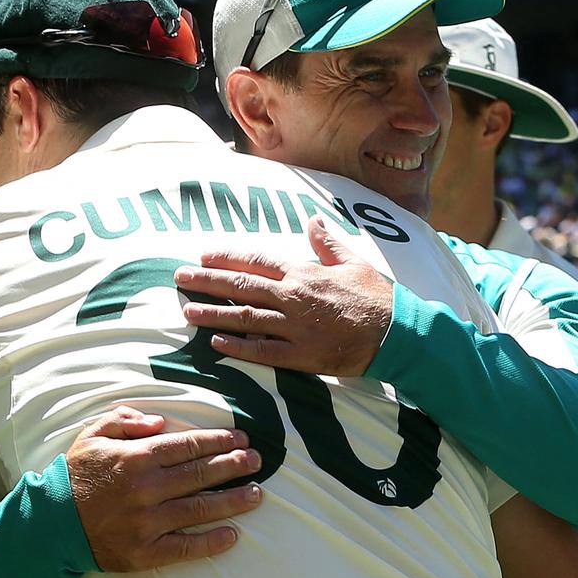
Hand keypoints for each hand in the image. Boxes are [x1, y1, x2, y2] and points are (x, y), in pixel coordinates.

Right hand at [66, 406, 263, 571]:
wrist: (51, 524)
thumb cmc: (76, 474)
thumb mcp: (94, 434)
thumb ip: (127, 420)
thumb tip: (160, 421)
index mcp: (137, 458)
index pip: (188, 446)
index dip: (219, 440)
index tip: (240, 437)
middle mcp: (147, 490)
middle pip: (202, 474)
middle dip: (235, 464)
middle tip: (257, 460)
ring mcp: (148, 523)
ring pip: (201, 510)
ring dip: (233, 501)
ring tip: (256, 494)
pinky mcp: (145, 553)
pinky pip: (185, 548)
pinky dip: (211, 543)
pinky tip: (233, 535)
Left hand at [174, 216, 392, 376]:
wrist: (398, 332)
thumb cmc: (376, 297)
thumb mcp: (352, 262)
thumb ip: (327, 244)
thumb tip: (313, 221)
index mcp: (303, 273)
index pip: (256, 261)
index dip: (227, 258)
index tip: (203, 256)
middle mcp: (293, 296)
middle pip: (241, 286)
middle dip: (207, 281)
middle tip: (179, 278)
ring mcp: (295, 327)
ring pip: (244, 318)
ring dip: (213, 314)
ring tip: (187, 312)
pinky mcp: (301, 355)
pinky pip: (262, 351)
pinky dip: (238, 347)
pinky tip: (216, 345)